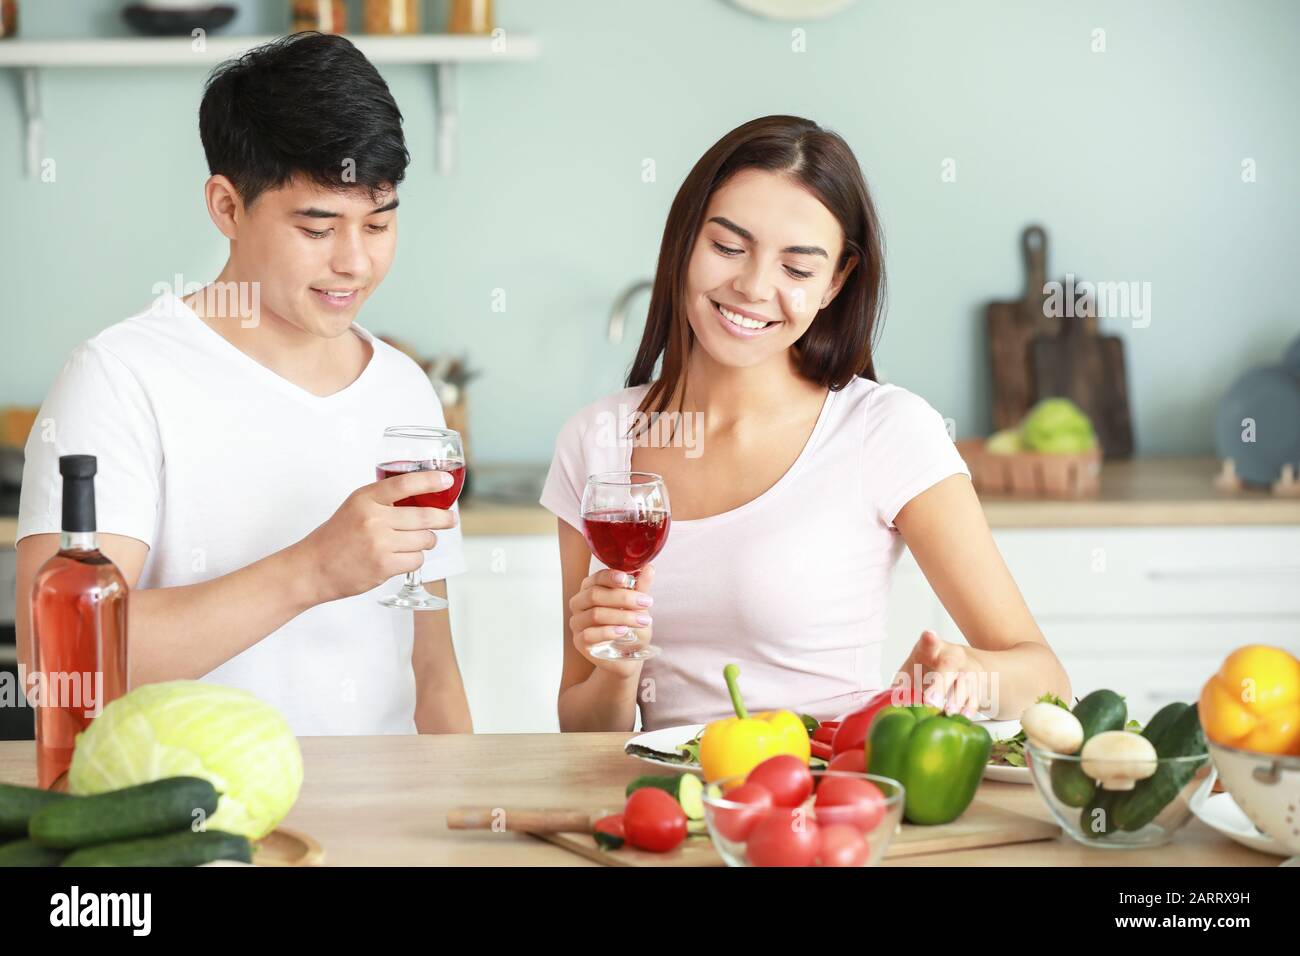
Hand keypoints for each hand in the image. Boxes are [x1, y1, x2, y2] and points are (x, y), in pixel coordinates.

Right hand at [297, 469, 458, 603]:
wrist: (313, 568)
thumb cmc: (336, 538)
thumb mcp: (355, 507)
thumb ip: (383, 500)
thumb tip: (423, 497)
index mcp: (365, 498)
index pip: (405, 483)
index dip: (430, 481)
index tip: (446, 481)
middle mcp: (373, 519)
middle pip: (425, 516)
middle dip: (444, 518)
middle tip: (450, 519)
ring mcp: (379, 544)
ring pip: (425, 540)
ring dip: (426, 542)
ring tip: (417, 542)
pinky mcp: (383, 566)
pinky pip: (417, 560)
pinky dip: (415, 559)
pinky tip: (403, 557)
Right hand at [568, 565, 655, 676]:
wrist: (628, 656)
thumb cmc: (631, 628)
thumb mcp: (639, 607)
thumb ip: (641, 588)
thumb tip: (649, 568)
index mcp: (590, 589)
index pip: (596, 578)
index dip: (611, 577)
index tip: (628, 579)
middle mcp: (579, 604)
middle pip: (595, 595)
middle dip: (623, 597)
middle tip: (646, 602)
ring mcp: (577, 623)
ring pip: (595, 614)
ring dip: (622, 616)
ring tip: (643, 620)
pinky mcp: (579, 642)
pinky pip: (589, 634)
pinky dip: (608, 631)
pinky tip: (624, 631)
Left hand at [891, 630, 987, 717]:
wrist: (960, 666)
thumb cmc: (928, 669)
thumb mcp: (912, 670)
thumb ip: (900, 684)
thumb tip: (887, 701)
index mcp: (931, 649)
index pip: (929, 641)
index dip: (929, 639)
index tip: (929, 635)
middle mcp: (952, 656)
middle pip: (949, 666)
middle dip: (941, 684)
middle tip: (931, 701)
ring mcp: (967, 669)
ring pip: (965, 683)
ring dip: (956, 701)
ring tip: (947, 713)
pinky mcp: (978, 685)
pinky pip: (975, 698)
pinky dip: (968, 710)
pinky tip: (962, 718)